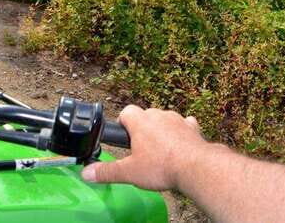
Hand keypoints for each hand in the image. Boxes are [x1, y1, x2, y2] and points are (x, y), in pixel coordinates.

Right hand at [81, 105, 209, 190]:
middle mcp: (158, 115)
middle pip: (145, 115)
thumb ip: (107, 171)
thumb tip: (86, 173)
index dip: (123, 122)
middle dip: (142, 128)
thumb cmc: (162, 167)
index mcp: (140, 122)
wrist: (198, 169)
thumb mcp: (129, 172)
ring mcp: (177, 120)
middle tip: (141, 148)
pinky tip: (182, 142)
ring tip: (161, 149)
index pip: (126, 111)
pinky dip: (183, 131)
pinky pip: (186, 125)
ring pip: (165, 119)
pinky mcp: (193, 129)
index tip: (124, 135)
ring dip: (162, 129)